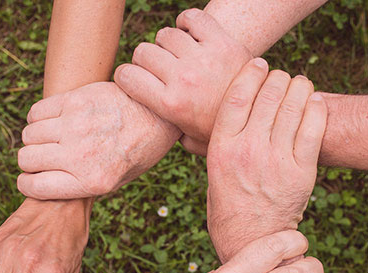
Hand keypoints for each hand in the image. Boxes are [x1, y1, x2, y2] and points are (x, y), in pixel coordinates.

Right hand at [17, 82, 180, 199]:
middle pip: (26, 159)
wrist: (158, 115)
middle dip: (30, 162)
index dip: (27, 184)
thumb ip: (84, 185)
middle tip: (44, 158)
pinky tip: (54, 121)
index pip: (35, 187)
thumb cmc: (139, 151)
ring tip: (52, 138)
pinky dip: (38, 118)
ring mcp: (76, 126)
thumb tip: (49, 184)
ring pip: (29, 135)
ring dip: (35, 139)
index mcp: (92, 181)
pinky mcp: (75, 100)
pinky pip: (36, 112)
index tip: (30, 179)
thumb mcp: (118, 181)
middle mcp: (80, 155)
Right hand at [114, 8, 251, 151]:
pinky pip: (192, 18)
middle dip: (144, 61)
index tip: (132, 79)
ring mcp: (203, 58)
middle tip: (157, 69)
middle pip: (143, 52)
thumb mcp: (190, 141)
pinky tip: (189, 35)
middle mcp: (183, 79)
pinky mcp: (222, 42)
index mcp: (170, 105)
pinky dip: (187, 22)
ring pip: (165, 35)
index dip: (125, 76)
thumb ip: (168, 133)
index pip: (127, 76)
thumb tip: (153, 128)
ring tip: (176, 56)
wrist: (260, 116)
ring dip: (166, 44)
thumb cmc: (220, 131)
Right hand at [206, 58, 327, 261]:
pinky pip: (314, 126)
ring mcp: (276, 160)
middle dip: (277, 77)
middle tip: (279, 78)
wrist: (250, 239)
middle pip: (269, 93)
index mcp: (222, 149)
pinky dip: (316, 107)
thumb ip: (211, 144)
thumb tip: (200, 122)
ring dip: (298, 87)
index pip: (238, 95)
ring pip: (294, 104)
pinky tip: (312, 102)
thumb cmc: (227, 205)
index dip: (251, 72)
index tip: (258, 63)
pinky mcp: (301, 172)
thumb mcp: (211, 172)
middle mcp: (248, 150)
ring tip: (298, 86)